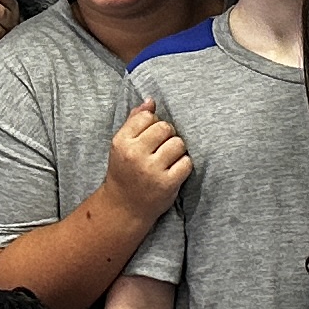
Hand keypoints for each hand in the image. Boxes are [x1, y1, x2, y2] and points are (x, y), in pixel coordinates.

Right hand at [98, 96, 192, 221]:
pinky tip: (174, 171)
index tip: (150, 137)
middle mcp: (135, 154)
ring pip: (178, 144)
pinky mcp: (167, 183)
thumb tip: (151, 101)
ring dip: (177, 150)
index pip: (147, 117)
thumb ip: (134, 121)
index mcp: (121, 142)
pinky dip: (183, 165)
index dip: (153, 124)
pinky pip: (186, 162)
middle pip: (165, 128)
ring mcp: (151, 170)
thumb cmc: (125, 171)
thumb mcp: (122, 146)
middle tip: (161, 148)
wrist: (124, 207)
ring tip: (168, 159)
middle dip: (168, 135)